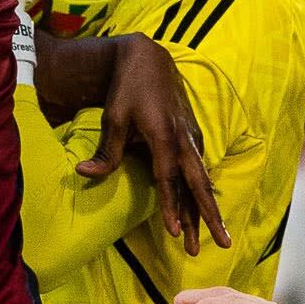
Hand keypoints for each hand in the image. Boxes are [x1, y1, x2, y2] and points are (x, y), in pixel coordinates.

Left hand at [91, 40, 230, 247]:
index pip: (168, 180)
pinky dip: (205, 192)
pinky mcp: (192, 135)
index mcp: (164, 136)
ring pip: (203, 180)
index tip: (175, 233)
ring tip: (220, 237)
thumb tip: (83, 172)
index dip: (171, 207)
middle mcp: (184, 140)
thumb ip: (106, 151)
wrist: (148, 58)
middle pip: (199, 186)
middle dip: (210, 218)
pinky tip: (209, 210)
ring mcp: (191, 137)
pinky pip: (201, 169)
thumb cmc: (127, 88)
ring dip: (210, 210)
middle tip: (221, 245)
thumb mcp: (113, 117)